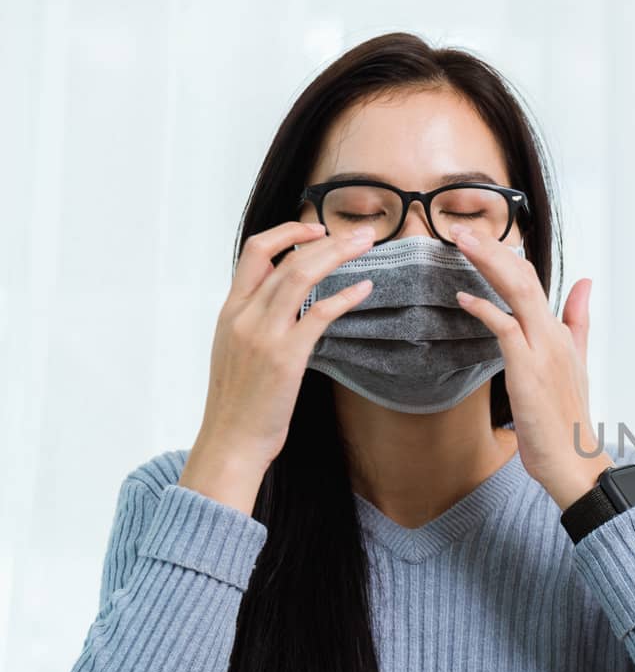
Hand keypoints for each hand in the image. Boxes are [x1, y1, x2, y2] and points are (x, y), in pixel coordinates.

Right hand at [180, 221, 377, 512]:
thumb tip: (283, 305)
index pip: (254, 253)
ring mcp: (263, 334)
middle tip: (361, 233)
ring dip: (337, 255)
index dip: (287, 234)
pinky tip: (365, 288)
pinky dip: (344, 296)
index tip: (316, 229)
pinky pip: (319, 314)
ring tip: (367, 246)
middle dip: (324, 239)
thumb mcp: (236, 353)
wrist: (230, 441)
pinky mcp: (285, 356)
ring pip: (300, 276)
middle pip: (285, 258)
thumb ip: (255, 324)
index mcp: (229, 311)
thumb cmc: (239, 404)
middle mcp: (243, 316)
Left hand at [450, 226, 612, 510]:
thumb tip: (585, 283)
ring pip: (517, 292)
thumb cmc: (567, 421)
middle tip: (461, 229)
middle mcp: (553, 335)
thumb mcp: (576, 363)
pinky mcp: (528, 370)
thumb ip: (578, 320)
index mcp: (560, 333)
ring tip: (460, 244)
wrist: (574, 460)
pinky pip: (506, 328)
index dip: (507, 256)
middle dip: (492, 249)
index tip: (482, 238)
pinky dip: (484, 309)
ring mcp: (543, 350)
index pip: (534, 280)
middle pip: (524, 277)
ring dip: (487, 264)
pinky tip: (464, 299)